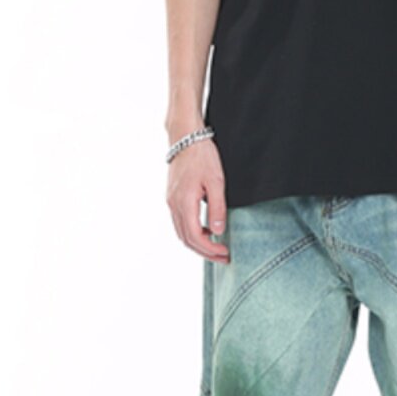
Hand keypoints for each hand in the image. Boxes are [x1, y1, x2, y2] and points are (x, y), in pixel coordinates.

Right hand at [166, 139, 230, 261]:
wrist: (185, 137)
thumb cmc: (202, 156)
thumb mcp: (216, 182)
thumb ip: (217, 208)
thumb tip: (218, 232)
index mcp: (184, 203)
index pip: (196, 237)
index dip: (210, 250)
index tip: (225, 253)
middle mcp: (174, 205)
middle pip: (186, 240)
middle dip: (205, 252)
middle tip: (223, 257)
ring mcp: (171, 202)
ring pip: (182, 233)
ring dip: (198, 244)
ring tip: (216, 248)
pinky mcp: (172, 197)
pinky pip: (180, 223)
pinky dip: (192, 232)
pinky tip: (207, 230)